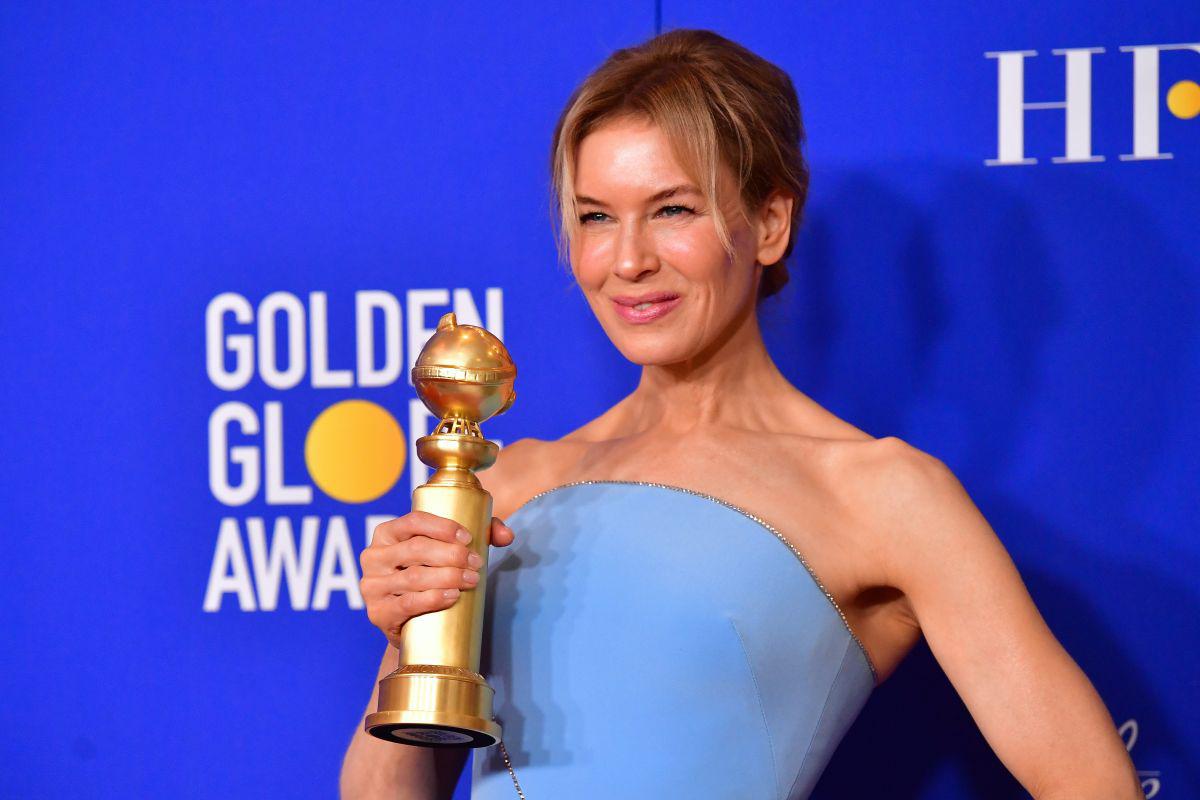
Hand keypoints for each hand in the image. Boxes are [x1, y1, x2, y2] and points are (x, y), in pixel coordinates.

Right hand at [359, 512, 515, 648]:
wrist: (412, 623)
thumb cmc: (430, 575)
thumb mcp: (447, 550)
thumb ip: (481, 535)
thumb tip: (507, 536)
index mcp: (387, 533)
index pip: (413, 522)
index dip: (443, 527)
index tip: (469, 538)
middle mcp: (373, 556)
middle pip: (416, 549)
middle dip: (452, 555)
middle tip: (477, 564)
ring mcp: (372, 586)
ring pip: (414, 577)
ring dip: (448, 577)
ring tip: (472, 580)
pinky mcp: (379, 613)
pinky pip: (407, 603)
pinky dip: (433, 599)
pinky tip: (453, 596)